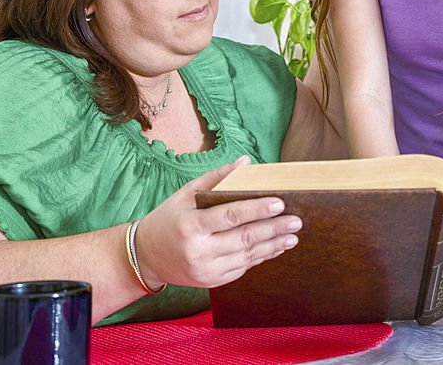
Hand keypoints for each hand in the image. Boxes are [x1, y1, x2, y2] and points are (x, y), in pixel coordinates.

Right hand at [134, 156, 301, 288]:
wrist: (146, 256)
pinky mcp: (211, 281)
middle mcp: (198, 251)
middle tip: (296, 220)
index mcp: (190, 226)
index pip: (230, 216)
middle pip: (243, 239)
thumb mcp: (185, 194)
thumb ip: (216, 178)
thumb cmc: (168, 218)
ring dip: (272, 246)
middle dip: (273, 229)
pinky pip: (242, 268)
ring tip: (292, 235)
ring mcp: (206, 270)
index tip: (280, 203)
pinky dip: (260, 257)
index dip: (256, 210)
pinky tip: (275, 247)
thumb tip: (246, 161)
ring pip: (246, 256)